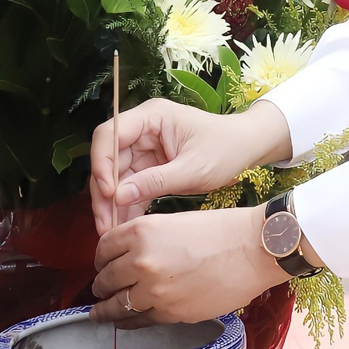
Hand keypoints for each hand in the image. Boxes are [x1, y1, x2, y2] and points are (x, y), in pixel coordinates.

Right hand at [89, 98, 292, 235]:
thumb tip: (117, 197)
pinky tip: (125, 227)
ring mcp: (145, 149)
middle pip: (108, 159)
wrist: (248, 150)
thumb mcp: (193, 169)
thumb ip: (155, 182)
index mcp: (152, 117)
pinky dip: (127, 205)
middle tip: (104, 223)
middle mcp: (142, 129)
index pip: (109, 133)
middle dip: (104, 192)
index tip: (107, 192)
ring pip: (115, 176)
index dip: (101, 162)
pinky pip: (130, 186)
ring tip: (112, 232)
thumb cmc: (226, 149)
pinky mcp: (150, 166)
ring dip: (112, 204)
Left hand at [91, 205, 284, 326]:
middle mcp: (141, 262)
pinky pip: (137, 321)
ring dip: (106, 310)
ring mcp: (154, 292)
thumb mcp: (174, 222)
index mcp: (142, 232)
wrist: (254, 251)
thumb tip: (126, 257)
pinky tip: (125, 321)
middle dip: (102, 285)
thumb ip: (146, 239)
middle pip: (105, 279)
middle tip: (102, 288)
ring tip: (101, 312)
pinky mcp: (169, 313)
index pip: (103, 249)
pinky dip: (127, 321)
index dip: (100, 259)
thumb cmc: (222, 230)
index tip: (102, 265)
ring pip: (115, 306)